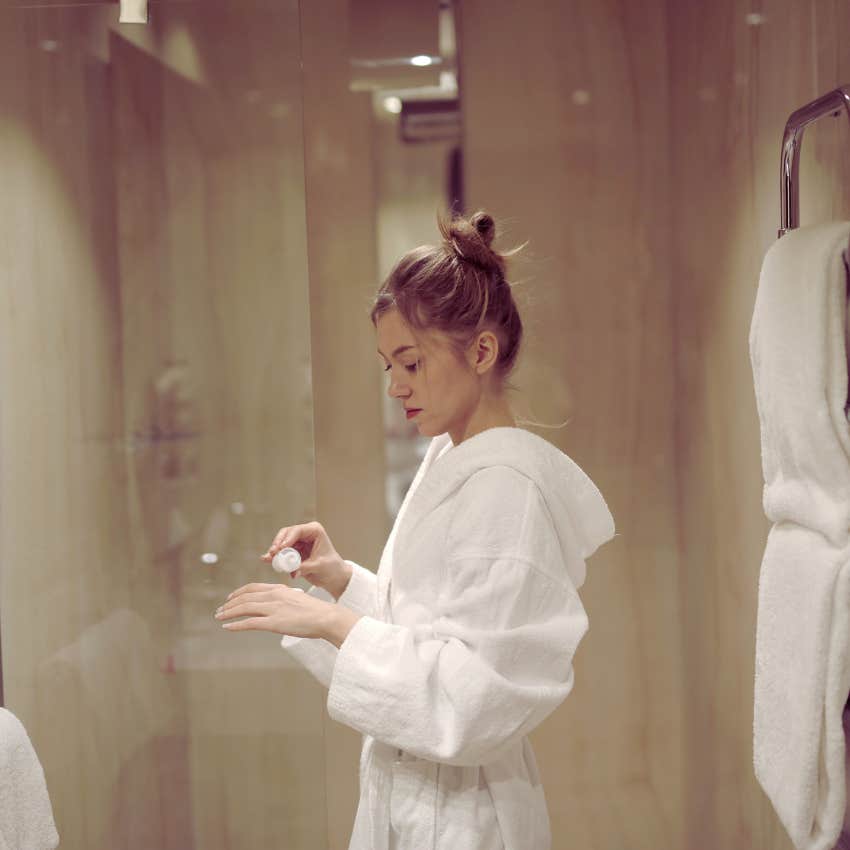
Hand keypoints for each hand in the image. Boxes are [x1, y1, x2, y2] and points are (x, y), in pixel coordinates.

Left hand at [215, 582, 333, 638]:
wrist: (326, 617)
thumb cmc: (316, 611)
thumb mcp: (298, 599)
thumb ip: (285, 600)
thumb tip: (277, 606)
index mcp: (280, 589)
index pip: (253, 588)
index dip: (239, 593)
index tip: (231, 598)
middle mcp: (274, 596)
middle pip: (245, 597)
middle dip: (230, 604)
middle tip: (220, 610)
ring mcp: (273, 609)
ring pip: (244, 608)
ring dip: (228, 613)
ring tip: (219, 617)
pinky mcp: (274, 623)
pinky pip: (249, 623)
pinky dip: (236, 624)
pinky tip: (227, 627)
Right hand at [261, 521, 349, 598]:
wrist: (335, 578)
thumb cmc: (332, 568)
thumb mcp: (319, 566)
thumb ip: (305, 567)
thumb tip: (292, 570)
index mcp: (315, 531)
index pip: (297, 531)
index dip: (287, 539)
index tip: (280, 548)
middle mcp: (305, 534)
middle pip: (286, 534)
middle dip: (278, 544)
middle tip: (273, 554)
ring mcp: (298, 542)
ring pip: (281, 543)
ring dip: (276, 552)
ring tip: (270, 560)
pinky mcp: (294, 552)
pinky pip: (282, 553)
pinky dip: (276, 558)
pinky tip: (268, 561)